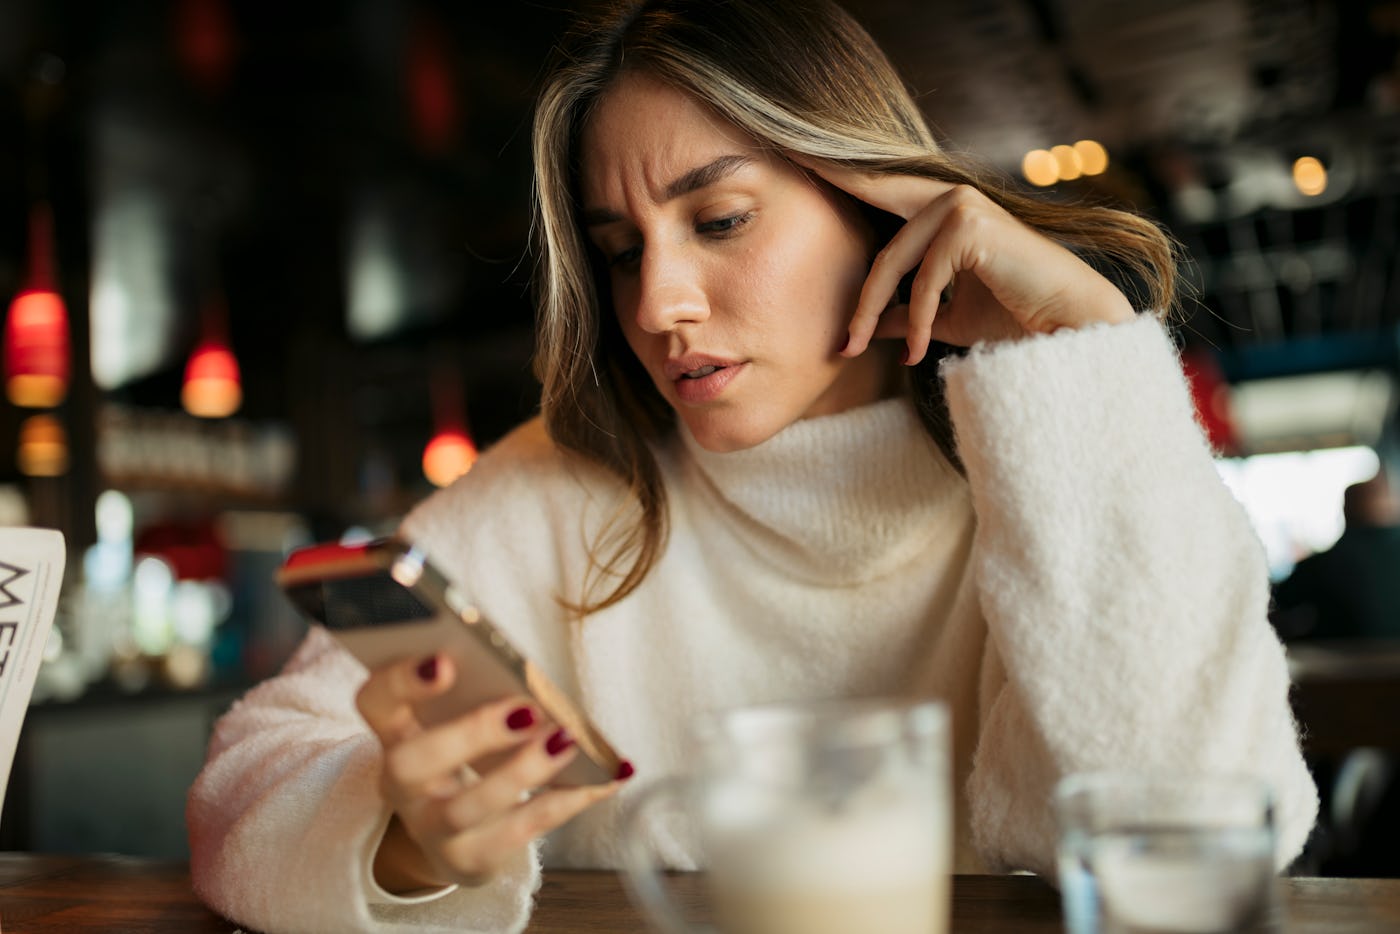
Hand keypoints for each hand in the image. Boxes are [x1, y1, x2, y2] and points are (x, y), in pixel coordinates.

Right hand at [355, 654, 623, 892]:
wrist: (458, 833)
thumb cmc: (470, 754)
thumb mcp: (462, 720)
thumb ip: (481, 692)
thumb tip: (532, 675)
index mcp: (395, 732)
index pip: (375, 701)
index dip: (402, 681)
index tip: (445, 661)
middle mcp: (402, 785)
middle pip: (411, 763)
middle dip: (470, 733)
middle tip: (526, 709)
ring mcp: (431, 829)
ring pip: (464, 809)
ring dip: (520, 772)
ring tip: (565, 740)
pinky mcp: (468, 860)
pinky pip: (516, 835)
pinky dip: (563, 803)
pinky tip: (604, 779)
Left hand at [803, 162, 1134, 363]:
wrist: (1065, 326)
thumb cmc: (1012, 318)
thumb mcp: (944, 317)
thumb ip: (906, 312)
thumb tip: (866, 325)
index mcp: (941, 207)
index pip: (880, 197)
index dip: (841, 180)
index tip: (801, 163)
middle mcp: (948, 196)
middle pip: (882, 251)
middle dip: (857, 300)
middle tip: (836, 343)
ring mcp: (960, 204)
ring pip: (894, 266)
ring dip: (875, 316)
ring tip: (866, 355)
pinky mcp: (970, 224)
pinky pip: (924, 282)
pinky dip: (921, 322)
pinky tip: (920, 353)